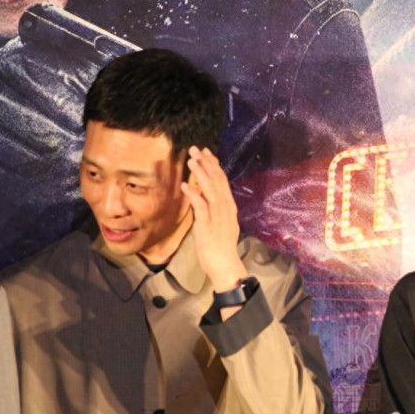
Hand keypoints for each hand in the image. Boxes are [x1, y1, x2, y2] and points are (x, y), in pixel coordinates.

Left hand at [181, 146, 247, 291]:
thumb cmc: (221, 247)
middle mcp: (225, 208)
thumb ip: (216, 210)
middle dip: (206, 163)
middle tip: (196, 149)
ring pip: (210, 190)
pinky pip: (200, 206)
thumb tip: (207, 198)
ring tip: (191, 160)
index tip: (206, 152)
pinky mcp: (207, 225)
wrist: (225, 264)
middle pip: (217, 181)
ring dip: (200, 174)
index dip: (214, 165)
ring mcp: (217, 216)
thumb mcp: (222, 224)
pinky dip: (193, 195)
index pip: (223, 181)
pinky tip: (185, 186)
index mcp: (229, 207)